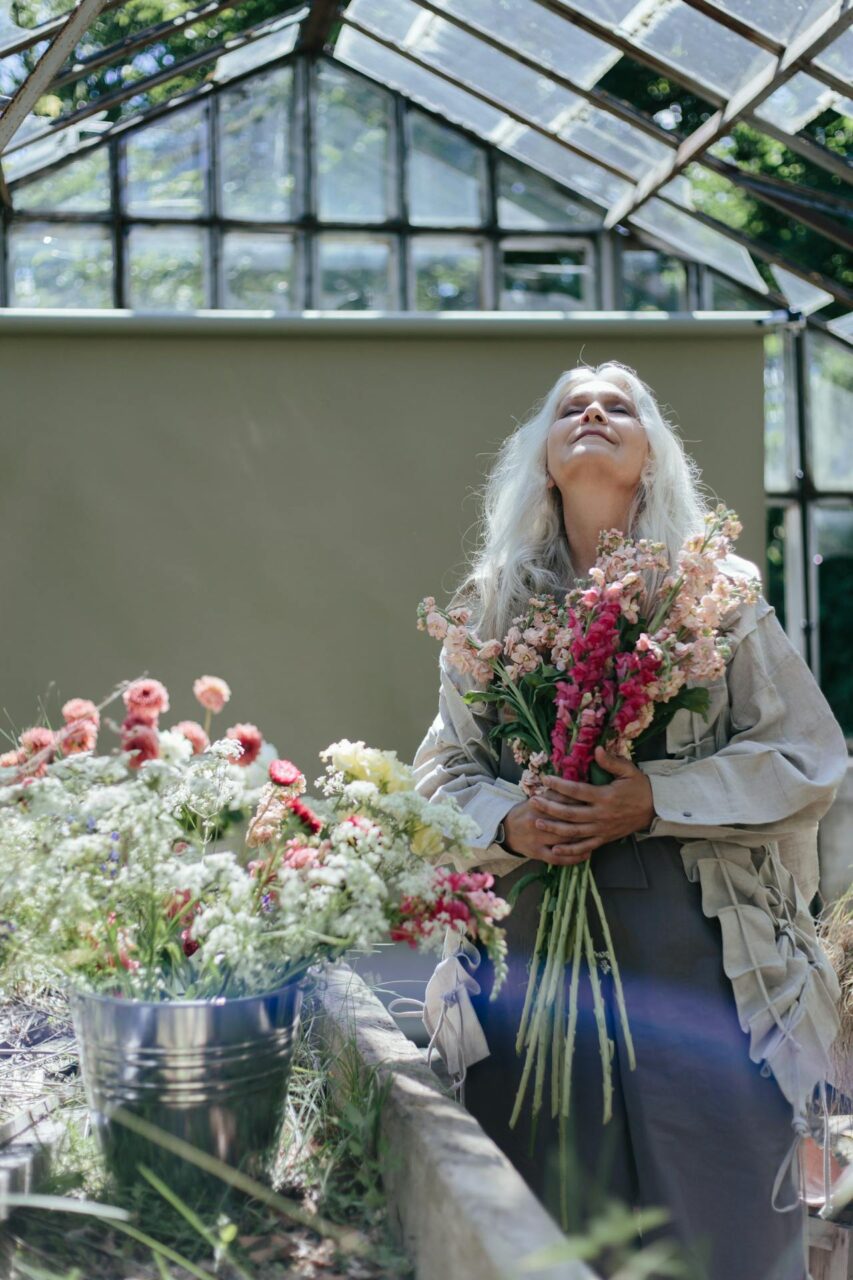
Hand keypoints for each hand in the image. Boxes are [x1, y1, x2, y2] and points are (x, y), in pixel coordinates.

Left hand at [511, 746, 655, 865]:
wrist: (656, 809)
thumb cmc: (640, 787)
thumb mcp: (629, 771)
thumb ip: (611, 762)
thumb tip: (597, 749)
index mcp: (605, 796)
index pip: (577, 791)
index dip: (560, 785)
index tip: (545, 779)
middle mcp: (601, 814)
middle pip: (570, 813)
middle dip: (549, 807)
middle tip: (533, 801)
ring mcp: (601, 829)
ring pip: (573, 831)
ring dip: (554, 828)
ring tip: (536, 822)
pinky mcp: (604, 838)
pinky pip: (585, 846)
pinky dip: (570, 850)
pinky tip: (555, 849)